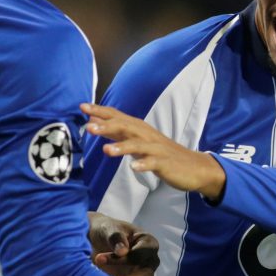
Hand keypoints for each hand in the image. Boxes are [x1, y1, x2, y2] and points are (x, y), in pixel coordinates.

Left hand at [82, 103, 226, 200]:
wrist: (193, 166)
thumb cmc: (161, 153)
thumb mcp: (138, 141)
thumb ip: (117, 133)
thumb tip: (94, 123)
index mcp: (138, 129)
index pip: (117, 116)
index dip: (100, 111)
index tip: (82, 107)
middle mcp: (146, 135)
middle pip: (125, 126)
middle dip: (107, 126)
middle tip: (88, 127)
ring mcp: (156, 149)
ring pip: (137, 145)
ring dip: (122, 146)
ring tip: (106, 150)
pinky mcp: (165, 163)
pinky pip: (153, 163)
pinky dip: (144, 164)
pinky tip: (134, 168)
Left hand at [87, 212, 159, 275]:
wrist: (96, 240)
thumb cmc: (105, 231)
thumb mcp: (109, 229)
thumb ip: (116, 238)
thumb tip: (123, 251)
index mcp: (147, 242)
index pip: (141, 254)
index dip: (123, 259)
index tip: (98, 258)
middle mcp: (149, 260)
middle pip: (147, 274)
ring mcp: (145, 275)